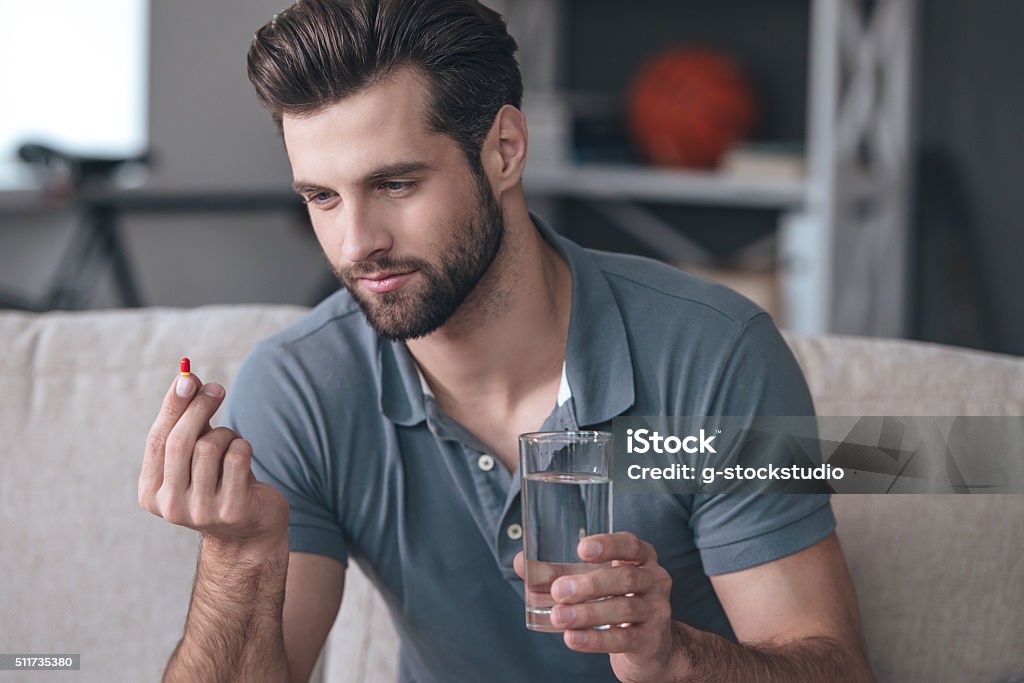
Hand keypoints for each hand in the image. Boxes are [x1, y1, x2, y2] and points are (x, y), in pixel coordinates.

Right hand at [138, 371, 288, 559]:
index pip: (157, 440)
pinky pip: (237, 457)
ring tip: (232, 444)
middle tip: (217, 388)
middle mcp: (170, 506)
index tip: (188, 377)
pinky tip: (245, 459)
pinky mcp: (232, 510)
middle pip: (181, 441)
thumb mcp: (196, 456)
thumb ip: (188, 422)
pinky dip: (243, 446)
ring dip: (227, 434)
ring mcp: (201, 512)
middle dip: (200, 407)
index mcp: (151, 493)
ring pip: (211, 446)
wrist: (250, 532)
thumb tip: (188, 378)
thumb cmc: (219, 483)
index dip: (173, 406)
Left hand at [514, 532, 688, 682]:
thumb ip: (557, 573)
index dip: (608, 544)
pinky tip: (572, 638)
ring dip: (587, 613)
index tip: (582, 548)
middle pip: (625, 577)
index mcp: (641, 558)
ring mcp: (656, 611)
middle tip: (559, 590)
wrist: (649, 646)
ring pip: (623, 609)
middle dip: (590, 584)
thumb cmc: (615, 601)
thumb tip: (521, 563)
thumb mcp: (592, 583)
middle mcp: (654, 580)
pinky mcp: (650, 640)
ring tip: (558, 616)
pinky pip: (622, 639)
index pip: (630, 545)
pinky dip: (595, 639)